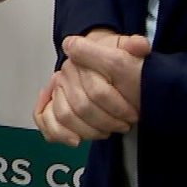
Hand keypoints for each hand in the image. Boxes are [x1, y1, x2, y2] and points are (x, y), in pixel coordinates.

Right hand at [38, 30, 149, 144]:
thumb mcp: (127, 49)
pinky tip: (76, 141)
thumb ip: (135, 46)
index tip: (131, 114)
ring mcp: (56, 86)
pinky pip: (46, 119)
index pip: (98, 90)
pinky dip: (59, 133)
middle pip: (82, 105)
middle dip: (106, 121)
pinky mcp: (50, 102)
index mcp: (80, 54)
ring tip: (108, 132)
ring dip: (88, 130)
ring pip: (64, 115)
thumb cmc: (113, 57)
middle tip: (125, 125)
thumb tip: (141, 45)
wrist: (100, 60)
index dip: (116, 106)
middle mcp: (66, 71)